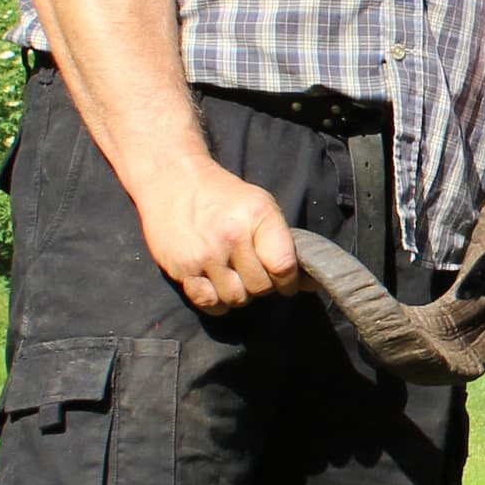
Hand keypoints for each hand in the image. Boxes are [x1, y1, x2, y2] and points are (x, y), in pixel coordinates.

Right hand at [138, 157, 299, 310]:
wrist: (173, 182)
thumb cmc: (224, 197)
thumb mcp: (261, 205)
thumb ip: (284, 242)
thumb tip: (311, 282)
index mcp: (257, 216)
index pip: (283, 266)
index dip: (289, 281)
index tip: (286, 282)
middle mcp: (231, 236)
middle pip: (260, 287)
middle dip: (262, 285)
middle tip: (254, 273)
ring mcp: (205, 254)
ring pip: (236, 299)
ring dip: (239, 294)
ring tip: (235, 276)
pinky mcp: (182, 268)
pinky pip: (209, 303)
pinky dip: (216, 301)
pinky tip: (217, 286)